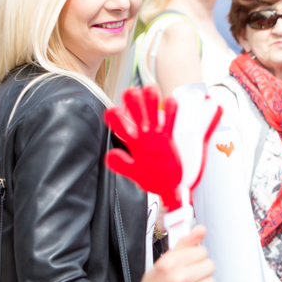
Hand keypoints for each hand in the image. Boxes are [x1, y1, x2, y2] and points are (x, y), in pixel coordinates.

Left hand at [104, 86, 183, 211]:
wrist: (170, 187)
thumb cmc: (152, 180)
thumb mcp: (135, 174)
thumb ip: (121, 165)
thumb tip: (110, 154)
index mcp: (131, 141)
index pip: (117, 121)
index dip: (114, 114)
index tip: (116, 113)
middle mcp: (142, 134)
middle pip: (134, 108)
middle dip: (134, 98)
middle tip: (136, 97)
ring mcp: (157, 133)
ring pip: (153, 108)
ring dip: (151, 98)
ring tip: (152, 94)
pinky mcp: (170, 135)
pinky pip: (171, 117)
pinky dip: (171, 107)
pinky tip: (171, 104)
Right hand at [130, 229, 215, 281]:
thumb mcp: (161, 265)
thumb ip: (183, 246)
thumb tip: (201, 229)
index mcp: (168, 264)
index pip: (201, 251)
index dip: (196, 258)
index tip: (188, 265)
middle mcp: (178, 279)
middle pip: (209, 265)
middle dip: (200, 272)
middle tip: (187, 281)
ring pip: (212, 281)